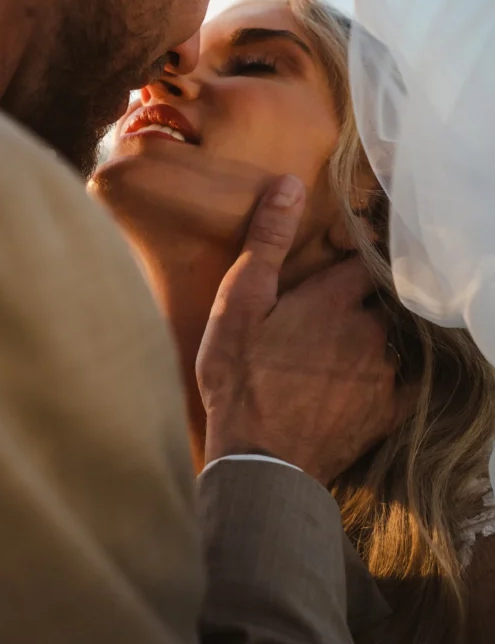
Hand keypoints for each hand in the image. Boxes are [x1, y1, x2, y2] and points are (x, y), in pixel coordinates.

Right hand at [197, 176, 415, 484]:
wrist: (260, 460)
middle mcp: (369, 329)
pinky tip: (370, 382)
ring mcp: (383, 372)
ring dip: (369, 341)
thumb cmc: (240, 378)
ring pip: (388, 341)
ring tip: (335, 355)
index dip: (353, 258)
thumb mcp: (238, 304)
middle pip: (377, 302)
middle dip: (357, 304)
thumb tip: (290, 183)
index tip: (335, 265)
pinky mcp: (387, 411)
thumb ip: (268, 242)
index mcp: (334, 298)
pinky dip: (393, 378)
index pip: (365, 260)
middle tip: (324, 318)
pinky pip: (406, 382)